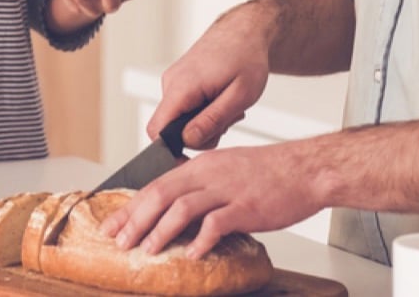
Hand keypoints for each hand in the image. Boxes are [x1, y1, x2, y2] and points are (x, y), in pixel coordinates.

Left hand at [100, 141, 326, 257]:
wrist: (306, 169)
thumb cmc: (270, 172)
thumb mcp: (227, 169)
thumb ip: (202, 183)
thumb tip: (176, 203)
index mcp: (201, 165)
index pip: (156, 184)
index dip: (131, 206)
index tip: (113, 224)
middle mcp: (209, 174)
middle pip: (161, 194)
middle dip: (136, 220)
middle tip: (120, 241)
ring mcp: (227, 190)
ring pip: (182, 208)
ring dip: (160, 231)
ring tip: (147, 250)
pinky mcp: (247, 207)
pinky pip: (217, 223)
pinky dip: (201, 240)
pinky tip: (193, 254)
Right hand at [146, 0, 275, 149]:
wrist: (245, 30)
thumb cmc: (247, 58)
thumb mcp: (239, 95)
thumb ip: (212, 120)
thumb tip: (187, 140)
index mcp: (182, 87)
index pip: (157, 131)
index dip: (171, 150)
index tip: (194, 158)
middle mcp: (171, 83)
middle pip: (171, 129)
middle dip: (199, 134)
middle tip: (227, 121)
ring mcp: (173, 81)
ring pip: (180, 119)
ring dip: (205, 121)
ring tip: (228, 106)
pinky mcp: (179, 81)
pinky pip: (184, 108)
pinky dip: (203, 110)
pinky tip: (221, 99)